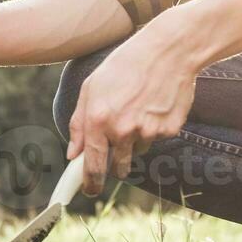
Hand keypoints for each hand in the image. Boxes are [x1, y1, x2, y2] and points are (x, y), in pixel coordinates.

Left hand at [67, 19, 199, 195]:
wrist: (168, 50)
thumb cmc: (125, 66)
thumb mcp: (92, 88)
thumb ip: (79, 123)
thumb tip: (73, 154)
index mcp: (98, 120)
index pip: (92, 166)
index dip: (90, 184)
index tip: (89, 191)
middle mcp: (122, 130)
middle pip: (118, 167)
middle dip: (116, 164)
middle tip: (119, 142)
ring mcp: (147, 131)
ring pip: (138, 150)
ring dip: (135, 139)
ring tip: (138, 107)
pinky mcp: (169, 129)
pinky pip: (156, 138)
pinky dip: (154, 127)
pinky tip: (155, 103)